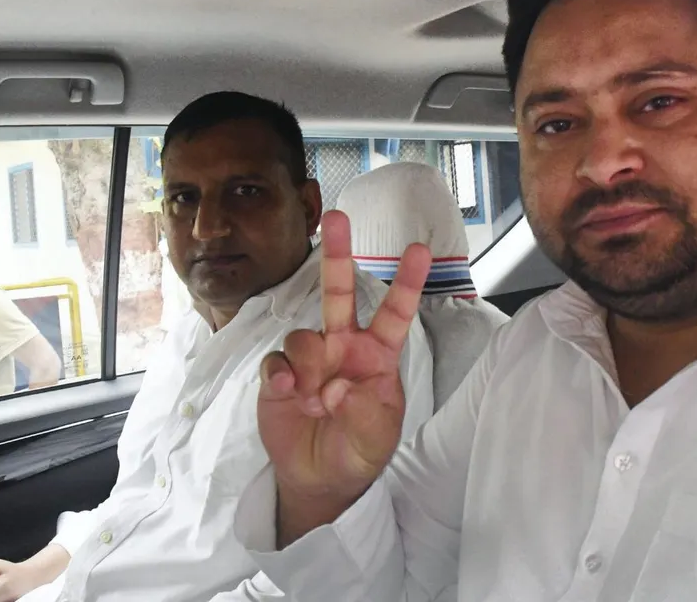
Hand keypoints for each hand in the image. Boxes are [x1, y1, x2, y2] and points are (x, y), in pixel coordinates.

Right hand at [258, 210, 429, 505]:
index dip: (406, 283)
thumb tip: (337, 385)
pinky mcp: (279, 374)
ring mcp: (310, 358)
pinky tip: (291, 395)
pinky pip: (277, 360)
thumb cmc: (359, 450)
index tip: (420, 250)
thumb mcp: (376, 436)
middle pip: (338, 292)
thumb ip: (364, 410)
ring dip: (309, 369)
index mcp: (378, 355)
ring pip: (303, 336)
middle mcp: (343, 346)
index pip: (395, 314)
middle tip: (339, 215)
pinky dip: (283, 376)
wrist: (321, 479)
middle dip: (339, 253)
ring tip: (317, 405)